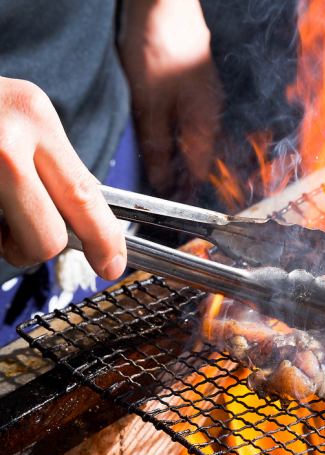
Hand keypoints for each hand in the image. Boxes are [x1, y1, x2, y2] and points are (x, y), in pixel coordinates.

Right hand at [0, 77, 126, 278]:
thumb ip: (55, 165)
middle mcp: (3, 141)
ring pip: (7, 244)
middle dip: (41, 248)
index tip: (112, 264)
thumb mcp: (24, 118)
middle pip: (47, 236)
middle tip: (26, 238)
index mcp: (35, 118)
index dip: (104, 239)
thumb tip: (89, 220)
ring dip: (5, 240)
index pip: (85, 195)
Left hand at [119, 0, 222, 195]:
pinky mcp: (195, 88)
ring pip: (195, 141)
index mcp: (205, 125)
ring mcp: (206, 101)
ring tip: (162, 170)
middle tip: (166, 192)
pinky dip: (179, 137)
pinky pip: (190, 123)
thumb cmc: (159, 50)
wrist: (165, 4)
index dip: (187, 191)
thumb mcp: (150, 104)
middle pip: (200, 158)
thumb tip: (161, 179)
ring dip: (181, 158)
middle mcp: (212, 116)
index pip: (200, 171)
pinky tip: (164, 138)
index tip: (174, 205)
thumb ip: (157, 145)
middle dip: (185, 177)